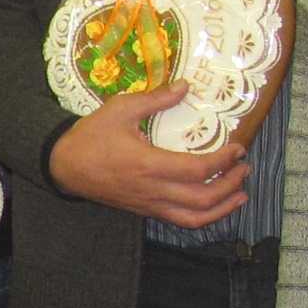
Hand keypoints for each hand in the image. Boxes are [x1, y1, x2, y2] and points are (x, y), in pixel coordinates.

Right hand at [46, 84, 246, 227]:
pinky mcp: (145, 210)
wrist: (64, 166)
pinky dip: (203, 217)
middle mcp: (153, 190)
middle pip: (204, 198)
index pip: (198, 170)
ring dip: (223, 208)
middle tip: (243, 167)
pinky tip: (215, 205)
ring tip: (240, 194)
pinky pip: (180, 221)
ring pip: (195, 218)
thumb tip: (185, 86)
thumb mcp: (120, 109)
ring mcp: (149, 204)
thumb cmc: (91, 136)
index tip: (238, 147)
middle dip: (230, 184)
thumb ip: (155, 99)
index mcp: (148, 164)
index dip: (224, 161)